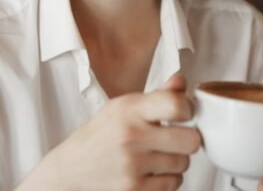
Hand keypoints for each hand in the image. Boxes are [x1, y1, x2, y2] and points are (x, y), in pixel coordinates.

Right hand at [16, 74, 200, 190]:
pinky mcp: (134, 188)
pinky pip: (174, 183)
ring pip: (184, 163)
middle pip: (191, 140)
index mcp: (128, 109)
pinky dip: (167, 178)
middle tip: (176, 137)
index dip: (189, 109)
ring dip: (176, 160)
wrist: (72, 167)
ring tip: (156, 154)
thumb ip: (157, 96)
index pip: (176, 105)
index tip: (184, 113)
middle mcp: (130, 135)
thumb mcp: (122, 107)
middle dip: (187, 139)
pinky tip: (151, 170)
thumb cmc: (101, 134)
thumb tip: (182, 82)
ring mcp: (132, 164)